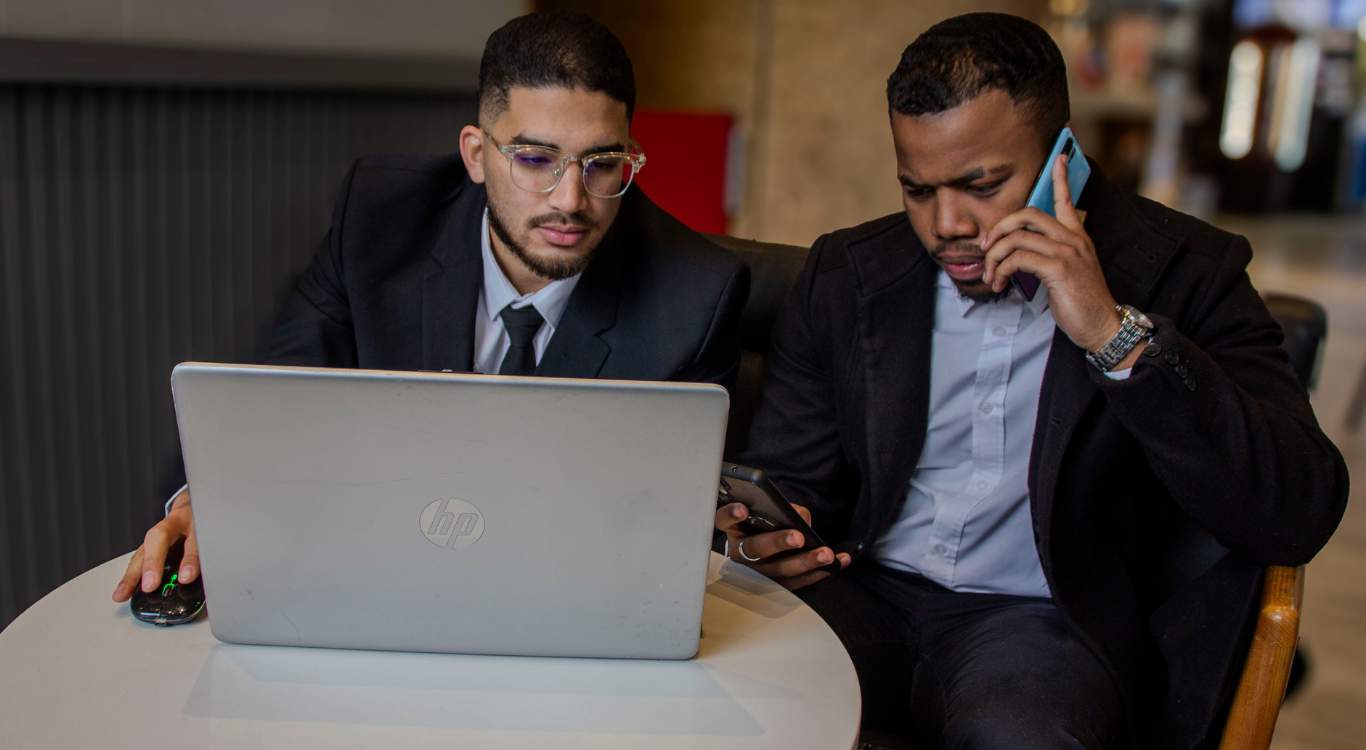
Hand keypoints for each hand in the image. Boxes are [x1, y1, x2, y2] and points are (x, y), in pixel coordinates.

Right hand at [112, 488, 198, 601]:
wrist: (191, 507)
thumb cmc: (201, 522)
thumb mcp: (211, 531)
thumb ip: (207, 551)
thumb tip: (204, 576)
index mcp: (192, 520)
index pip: (192, 538)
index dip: (189, 558)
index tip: (186, 576)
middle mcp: (170, 525)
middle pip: (157, 540)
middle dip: (152, 563)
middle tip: (150, 585)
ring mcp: (156, 537)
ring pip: (142, 551)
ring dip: (133, 574)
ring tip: (123, 593)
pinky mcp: (148, 547)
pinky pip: (138, 560)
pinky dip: (131, 576)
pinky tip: (124, 590)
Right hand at [714, 502, 849, 590]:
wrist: (762, 549)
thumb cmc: (764, 524)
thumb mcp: (766, 512)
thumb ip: (781, 509)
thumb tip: (802, 518)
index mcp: (735, 531)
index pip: (724, 521)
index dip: (731, 515)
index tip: (743, 508)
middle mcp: (743, 554)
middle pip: (757, 549)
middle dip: (778, 542)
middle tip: (798, 537)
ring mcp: (760, 573)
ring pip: (781, 571)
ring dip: (806, 562)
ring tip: (827, 554)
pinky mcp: (778, 585)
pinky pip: (800, 581)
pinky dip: (822, 572)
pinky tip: (842, 561)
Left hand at [980, 154, 1124, 356]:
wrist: (1102, 325)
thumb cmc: (1081, 303)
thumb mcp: (1067, 273)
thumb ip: (1049, 257)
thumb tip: (1020, 255)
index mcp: (1077, 237)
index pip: (1066, 201)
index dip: (1061, 178)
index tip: (1059, 157)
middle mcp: (1074, 239)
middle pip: (1029, 213)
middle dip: (1000, 226)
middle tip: (987, 246)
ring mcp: (1067, 252)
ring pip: (1018, 237)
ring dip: (995, 256)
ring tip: (990, 275)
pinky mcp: (1059, 268)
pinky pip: (1019, 258)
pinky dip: (1002, 269)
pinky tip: (1001, 282)